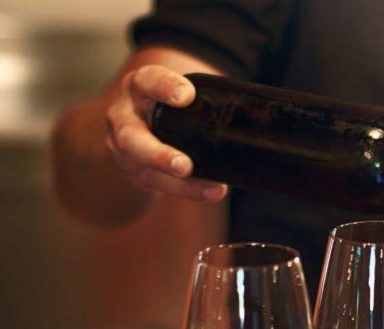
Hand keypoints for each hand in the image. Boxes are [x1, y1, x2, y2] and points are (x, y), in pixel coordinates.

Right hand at [105, 65, 227, 201]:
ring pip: (147, 171)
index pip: (147, 81)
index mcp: (138, 88)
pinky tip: (210, 192)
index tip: (186, 96)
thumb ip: (202, 98)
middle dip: (158, 155)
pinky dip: (187, 191)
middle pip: (131, 138)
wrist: (134, 128)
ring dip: (179, 184)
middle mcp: (124, 118)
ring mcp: (124, 150)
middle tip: (184, 166)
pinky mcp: (136, 173)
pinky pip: (160, 186)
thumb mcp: (173, 94)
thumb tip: (259, 112)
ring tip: (210, 189)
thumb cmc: (166, 107)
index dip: (164, 87)